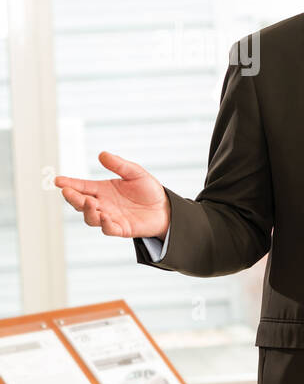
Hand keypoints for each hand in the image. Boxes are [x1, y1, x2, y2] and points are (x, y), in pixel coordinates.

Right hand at [53, 151, 169, 238]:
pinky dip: (104, 224)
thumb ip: (119, 165)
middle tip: (67, 191)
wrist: (165, 208)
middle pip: (80, 202)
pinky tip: (104, 216)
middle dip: (72, 197)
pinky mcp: (120, 228)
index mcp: (102, 189)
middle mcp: (102, 204)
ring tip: (88, 202)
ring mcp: (109, 217)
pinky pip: (108, 229)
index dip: (69, 183)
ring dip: (86, 211)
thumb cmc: (148, 190)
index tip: (58, 180)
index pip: (81, 186)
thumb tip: (102, 154)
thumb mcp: (135, 173)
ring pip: (90, 217)